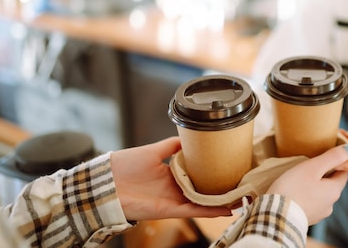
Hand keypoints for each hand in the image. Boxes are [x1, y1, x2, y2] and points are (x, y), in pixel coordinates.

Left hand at [111, 137, 230, 220]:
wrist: (105, 183)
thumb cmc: (124, 165)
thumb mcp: (153, 150)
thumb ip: (171, 145)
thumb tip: (189, 136)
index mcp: (170, 172)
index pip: (196, 173)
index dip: (211, 172)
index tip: (228, 167)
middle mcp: (174, 187)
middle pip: (202, 189)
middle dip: (220, 189)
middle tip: (241, 185)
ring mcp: (172, 199)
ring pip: (202, 202)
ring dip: (220, 202)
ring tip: (240, 200)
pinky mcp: (168, 210)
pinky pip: (193, 210)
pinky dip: (209, 211)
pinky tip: (225, 210)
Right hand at [267, 143, 347, 224]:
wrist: (275, 217)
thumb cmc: (293, 188)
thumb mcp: (313, 168)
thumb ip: (332, 157)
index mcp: (335, 191)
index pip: (343, 173)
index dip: (336, 162)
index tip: (324, 155)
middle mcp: (330, 205)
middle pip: (332, 184)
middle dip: (323, 174)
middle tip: (308, 165)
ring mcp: (319, 215)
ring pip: (321, 195)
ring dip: (313, 186)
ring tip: (298, 179)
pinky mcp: (306, 220)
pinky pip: (310, 204)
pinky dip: (305, 197)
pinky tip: (294, 192)